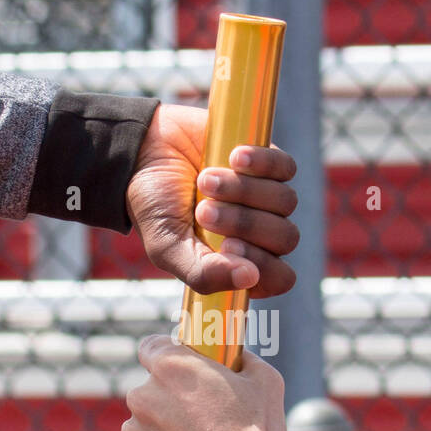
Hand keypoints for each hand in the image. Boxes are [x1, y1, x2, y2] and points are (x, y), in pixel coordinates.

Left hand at [118, 335, 318, 430]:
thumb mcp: (265, 381)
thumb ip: (244, 360)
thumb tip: (239, 357)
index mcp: (172, 366)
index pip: (150, 348)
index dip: (164, 358)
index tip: (175, 373)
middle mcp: (144, 396)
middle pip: (148, 393)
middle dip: (167, 404)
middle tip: (198, 423)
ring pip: (140, 429)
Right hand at [125, 104, 298, 298]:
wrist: (144, 151)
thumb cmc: (155, 205)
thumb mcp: (167, 247)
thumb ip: (202, 273)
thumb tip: (249, 278)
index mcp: (240, 262)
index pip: (278, 278)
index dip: (262, 265)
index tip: (228, 247)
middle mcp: (260, 233)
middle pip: (286, 238)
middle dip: (244, 224)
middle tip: (204, 212)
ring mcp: (268, 197)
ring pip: (285, 201)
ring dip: (242, 190)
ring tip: (204, 181)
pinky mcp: (269, 162)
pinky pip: (286, 167)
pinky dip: (260, 163)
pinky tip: (233, 157)